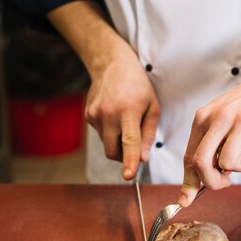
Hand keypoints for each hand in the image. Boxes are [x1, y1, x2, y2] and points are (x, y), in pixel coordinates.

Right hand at [85, 54, 159, 179]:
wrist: (112, 65)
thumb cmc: (138, 86)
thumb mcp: (153, 107)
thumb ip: (148, 134)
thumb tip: (143, 158)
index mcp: (128, 111)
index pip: (129, 141)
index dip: (130, 160)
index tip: (128, 175)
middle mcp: (108, 114)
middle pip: (113, 151)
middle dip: (124, 156)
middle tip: (134, 146)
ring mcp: (95, 115)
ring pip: (106, 145)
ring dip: (117, 142)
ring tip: (125, 122)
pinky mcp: (87, 116)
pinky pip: (100, 135)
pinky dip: (110, 132)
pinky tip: (115, 116)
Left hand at [179, 75, 240, 206]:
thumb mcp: (220, 120)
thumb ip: (208, 147)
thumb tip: (196, 183)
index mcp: (204, 117)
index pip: (189, 157)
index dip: (188, 183)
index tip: (186, 200)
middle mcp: (220, 117)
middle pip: (202, 163)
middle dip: (212, 182)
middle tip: (225, 182)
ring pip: (230, 164)